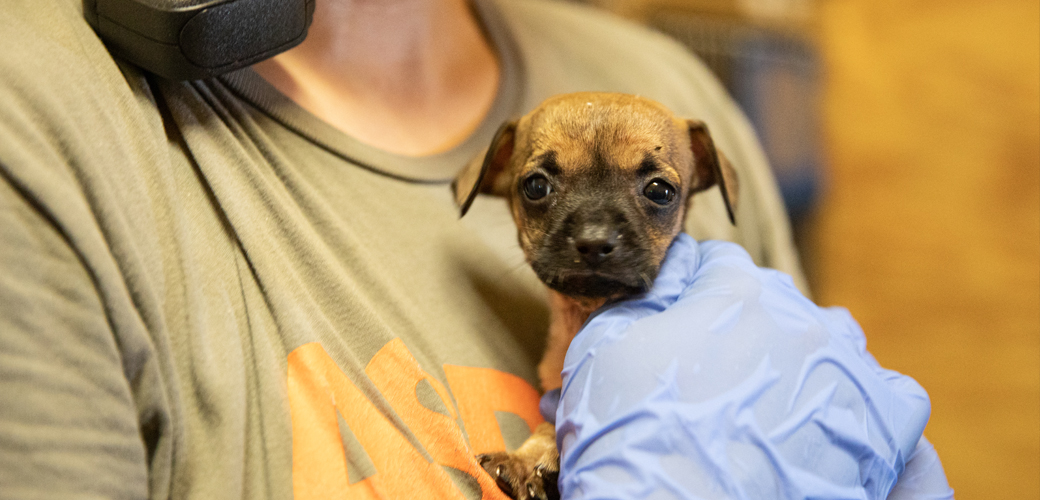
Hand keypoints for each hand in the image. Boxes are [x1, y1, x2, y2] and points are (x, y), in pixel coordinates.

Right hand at [550, 234, 953, 498]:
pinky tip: (825, 423)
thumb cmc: (631, 436)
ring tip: (771, 397)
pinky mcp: (882, 427)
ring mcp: (847, 371)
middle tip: (716, 372)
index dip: (694, 291)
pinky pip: (891, 395)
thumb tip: (672, 269)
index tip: (682, 319)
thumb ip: (643, 297)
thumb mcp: (605, 349)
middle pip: (777, 301)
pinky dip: (862, 403)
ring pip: (834, 338)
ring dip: (806, 355)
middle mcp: (802, 318)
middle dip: (747, 324)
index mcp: (737, 291)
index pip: (720, 263)